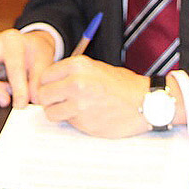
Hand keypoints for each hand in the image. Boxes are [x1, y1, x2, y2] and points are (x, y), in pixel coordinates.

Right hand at [0, 29, 54, 107]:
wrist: (28, 45)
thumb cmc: (35, 52)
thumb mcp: (44, 63)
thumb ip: (38, 81)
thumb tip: (33, 99)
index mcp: (12, 39)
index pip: (12, 65)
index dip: (17, 88)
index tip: (20, 104)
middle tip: (5, 103)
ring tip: (9, 90)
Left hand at [36, 56, 151, 137]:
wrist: (145, 101)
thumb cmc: (121, 84)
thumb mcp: (94, 68)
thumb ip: (71, 74)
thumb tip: (48, 83)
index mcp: (78, 65)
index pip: (44, 76)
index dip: (48, 83)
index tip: (54, 87)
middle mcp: (76, 83)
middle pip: (43, 95)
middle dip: (49, 99)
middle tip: (59, 100)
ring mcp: (80, 104)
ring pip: (50, 112)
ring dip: (58, 112)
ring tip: (72, 109)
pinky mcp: (85, 123)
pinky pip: (68, 122)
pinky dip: (73, 120)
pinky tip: (87, 115)